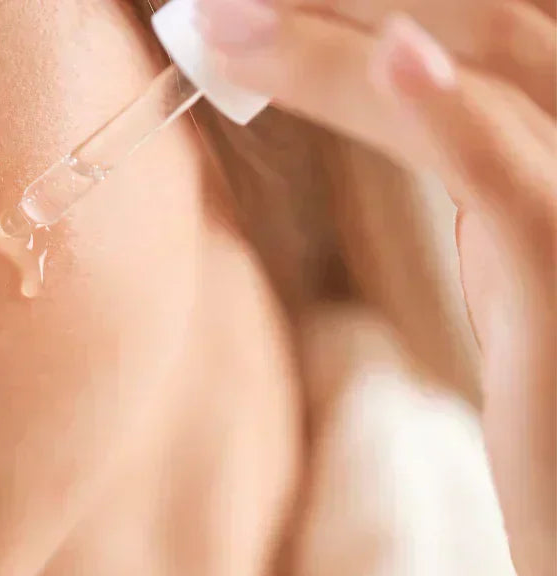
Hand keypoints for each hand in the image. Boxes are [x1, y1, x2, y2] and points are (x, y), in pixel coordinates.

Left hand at [195, 0, 555, 575]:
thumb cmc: (554, 368)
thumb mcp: (511, 237)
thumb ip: (471, 151)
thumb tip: (389, 69)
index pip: (482, 24)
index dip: (362, 2)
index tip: (257, 0)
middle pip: (482, 19)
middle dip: (337, 1)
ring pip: (482, 70)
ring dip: (334, 37)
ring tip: (223, 19)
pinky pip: (506, 177)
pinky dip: (446, 113)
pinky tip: (391, 58)